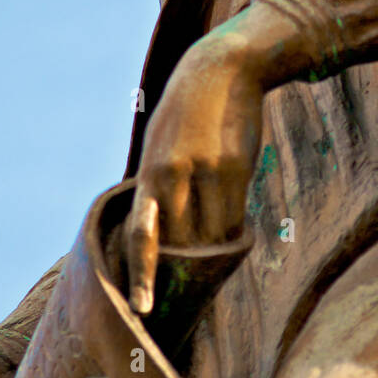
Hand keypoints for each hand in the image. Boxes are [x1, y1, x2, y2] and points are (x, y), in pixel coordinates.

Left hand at [123, 33, 264, 313]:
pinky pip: (234, 220)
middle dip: (183, 269)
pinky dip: (233, 232)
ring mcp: (206, 172)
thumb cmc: (188, 113)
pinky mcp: (236, 169)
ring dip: (213, 250)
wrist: (222, 69)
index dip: (141, 275)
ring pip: (211, 236)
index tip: (141, 308)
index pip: (141, 235)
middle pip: (179, 244)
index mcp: (148, 172)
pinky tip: (234, 227)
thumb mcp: (161, 143)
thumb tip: (162, 237)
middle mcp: (172, 174)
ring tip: (215, 249)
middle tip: (188, 286)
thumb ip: (158, 185)